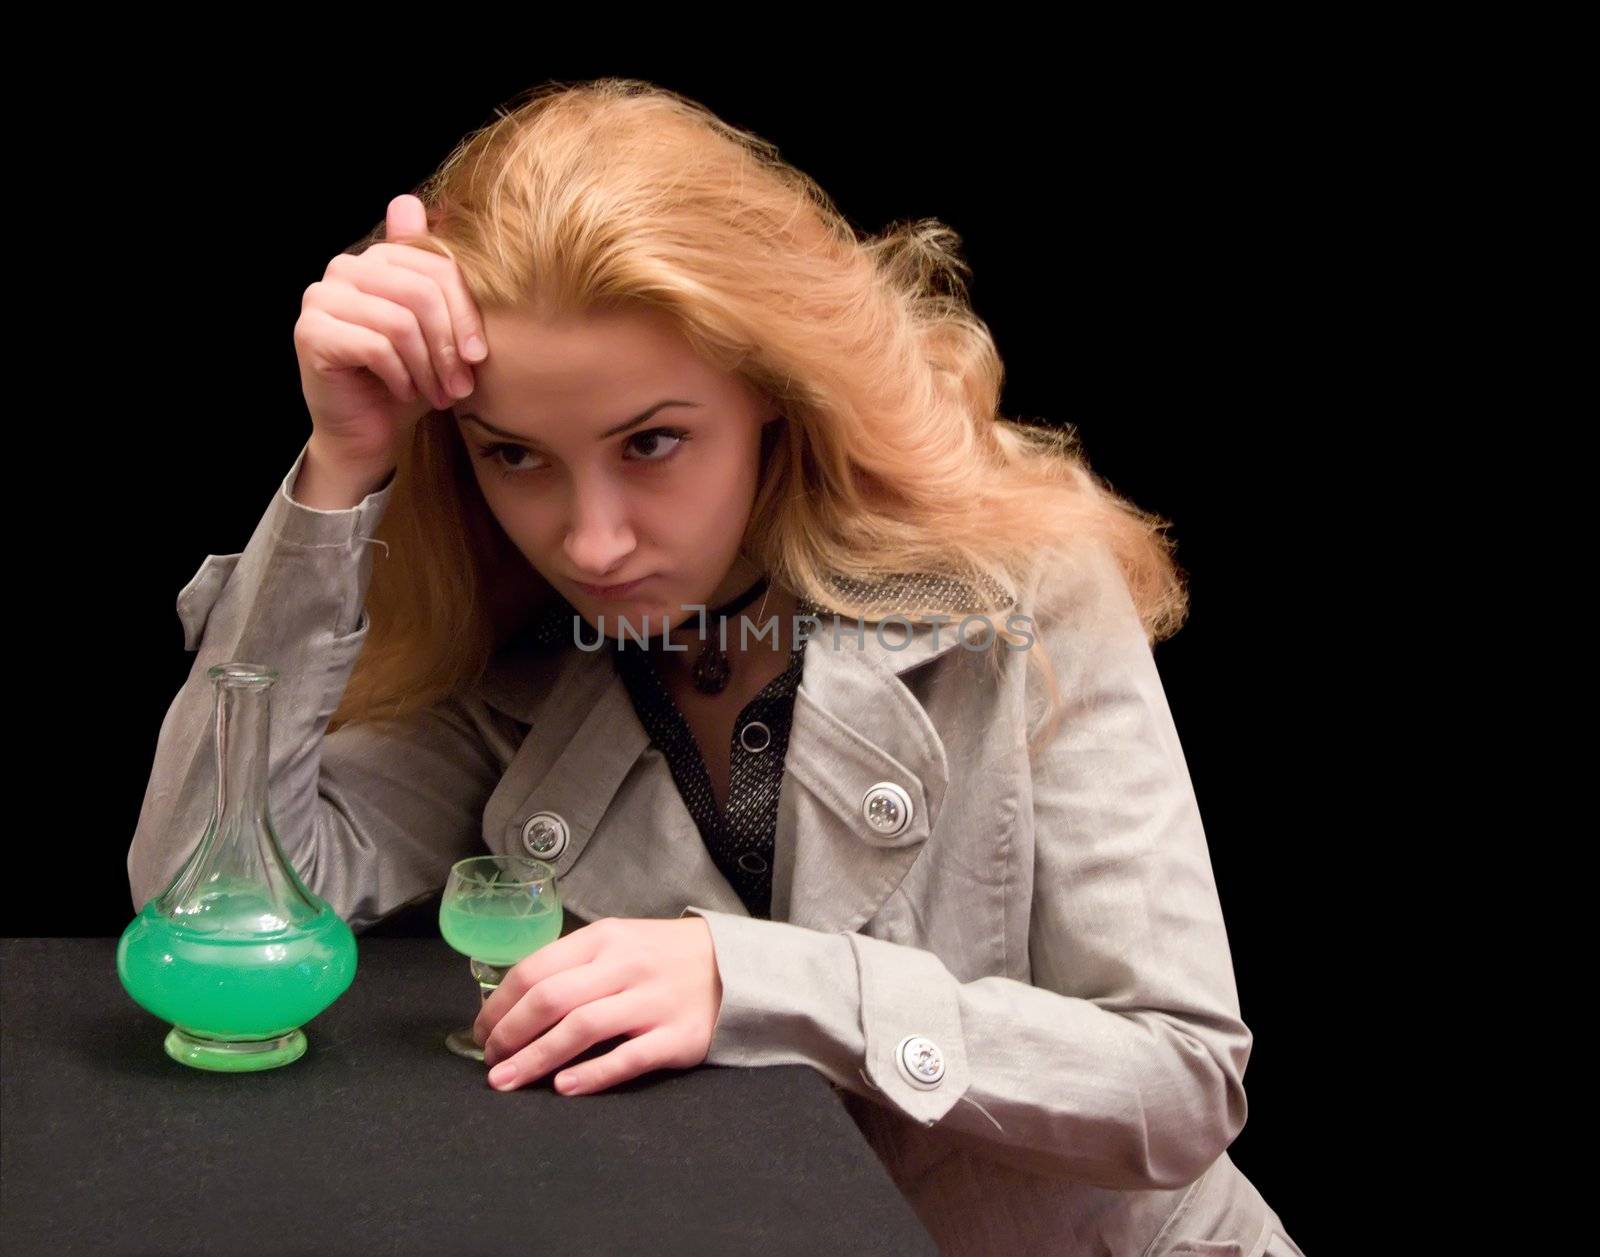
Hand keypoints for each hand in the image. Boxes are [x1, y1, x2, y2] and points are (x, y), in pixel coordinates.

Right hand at [293, 193, 487, 480]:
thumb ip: (437, 277)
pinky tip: (403, 392)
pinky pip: (376, 346)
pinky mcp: (310, 332)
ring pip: (400, 321)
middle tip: (460, 385)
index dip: (466, 314)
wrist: (370, 433)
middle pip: (421, 291)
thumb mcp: (439, 330)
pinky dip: (400, 377)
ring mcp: (321, 298)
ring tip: (437, 394)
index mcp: (378, 259)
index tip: (478, 357)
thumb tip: (408, 199)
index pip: (437, 268)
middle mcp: (344, 269)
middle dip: (448, 345)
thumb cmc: (411, 380)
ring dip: (427, 368)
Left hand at [474, 917, 722, 1095]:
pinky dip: (592, 1074)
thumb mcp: (619, 942)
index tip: (481, 1032)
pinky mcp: (678, 1036)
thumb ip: (575, 965)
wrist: (737, 965)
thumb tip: (515, 1004)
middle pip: (551, 999)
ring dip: (536, 1058)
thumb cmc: (664, 957)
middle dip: (509, 1035)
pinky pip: (629, 1057)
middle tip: (490, 1062)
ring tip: (508, 1081)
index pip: (535, 969)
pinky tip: (564, 1087)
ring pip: (582, 1028)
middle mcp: (625, 966)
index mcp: (604, 939)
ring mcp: (653, 1001)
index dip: (498, 1006)